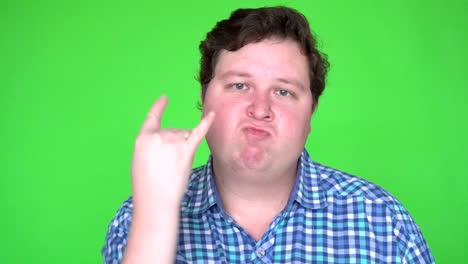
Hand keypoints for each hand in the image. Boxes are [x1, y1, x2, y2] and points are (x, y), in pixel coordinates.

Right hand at [131, 95, 214, 216]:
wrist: (156, 200)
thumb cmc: (147, 185)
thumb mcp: (140, 160)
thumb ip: (153, 145)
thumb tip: (171, 140)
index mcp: (143, 138)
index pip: (152, 118)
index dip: (159, 107)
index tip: (164, 98)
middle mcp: (159, 135)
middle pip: (174, 131)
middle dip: (174, 146)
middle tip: (166, 167)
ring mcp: (173, 141)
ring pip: (185, 136)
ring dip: (184, 149)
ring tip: (174, 168)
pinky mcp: (187, 149)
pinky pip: (198, 132)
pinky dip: (206, 123)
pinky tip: (213, 114)